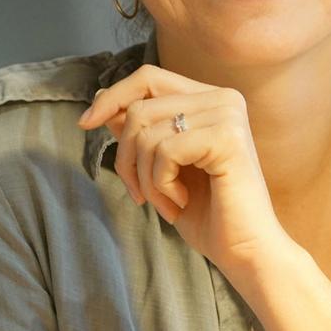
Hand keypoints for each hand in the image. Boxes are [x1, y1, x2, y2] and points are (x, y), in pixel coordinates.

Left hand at [79, 64, 287, 276]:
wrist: (245, 252)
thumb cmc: (205, 214)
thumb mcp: (159, 166)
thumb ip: (138, 131)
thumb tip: (101, 99)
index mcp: (209, 99)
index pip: (148, 78)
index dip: (112, 97)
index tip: (85, 124)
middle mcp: (223, 98)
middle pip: (139, 107)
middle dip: (125, 157)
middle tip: (139, 194)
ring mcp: (228, 114)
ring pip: (146, 132)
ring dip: (145, 178)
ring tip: (167, 202)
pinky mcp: (227, 138)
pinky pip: (164, 151)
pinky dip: (160, 184)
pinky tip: (180, 202)